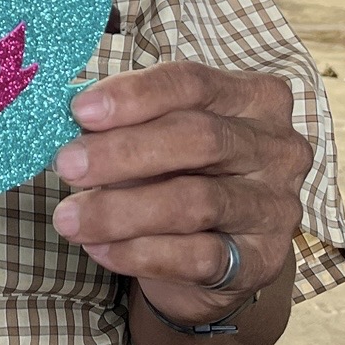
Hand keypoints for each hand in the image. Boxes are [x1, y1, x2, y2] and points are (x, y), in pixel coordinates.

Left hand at [51, 63, 312, 324]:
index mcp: (256, 98)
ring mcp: (276, 206)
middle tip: (66, 165)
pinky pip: (197, 256)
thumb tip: (76, 121)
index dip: (134, 95)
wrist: (212, 254)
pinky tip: (100, 249)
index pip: (193, 83)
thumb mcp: (162, 135)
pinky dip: (139, 253)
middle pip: (198, 138)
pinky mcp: (264, 261)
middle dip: (123, 152)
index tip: (80, 111)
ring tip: (69, 217)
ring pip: (195, 202)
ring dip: (121, 210)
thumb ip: (130, 123)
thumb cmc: (182, 173)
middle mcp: (278, 147)